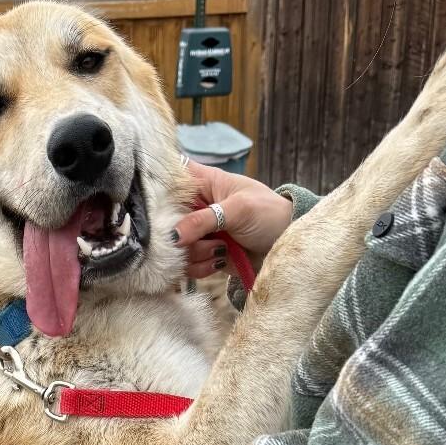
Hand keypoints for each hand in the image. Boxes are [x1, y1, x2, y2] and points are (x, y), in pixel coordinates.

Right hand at [174, 161, 293, 278]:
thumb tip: (172, 236)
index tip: (163, 209)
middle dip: (178, 233)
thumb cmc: (269, 214)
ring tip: (220, 249)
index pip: (169, 178)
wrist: (286, 247)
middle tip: (197, 237)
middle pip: (164, 218)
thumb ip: (203, 220)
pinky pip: (187, 265)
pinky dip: (201, 267)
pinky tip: (220, 260)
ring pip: (175, 246)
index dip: (159, 191)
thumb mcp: (238, 209)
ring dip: (194, 252)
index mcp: (203, 183)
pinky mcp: (203, 255)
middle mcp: (195, 207)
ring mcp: (198, 233)